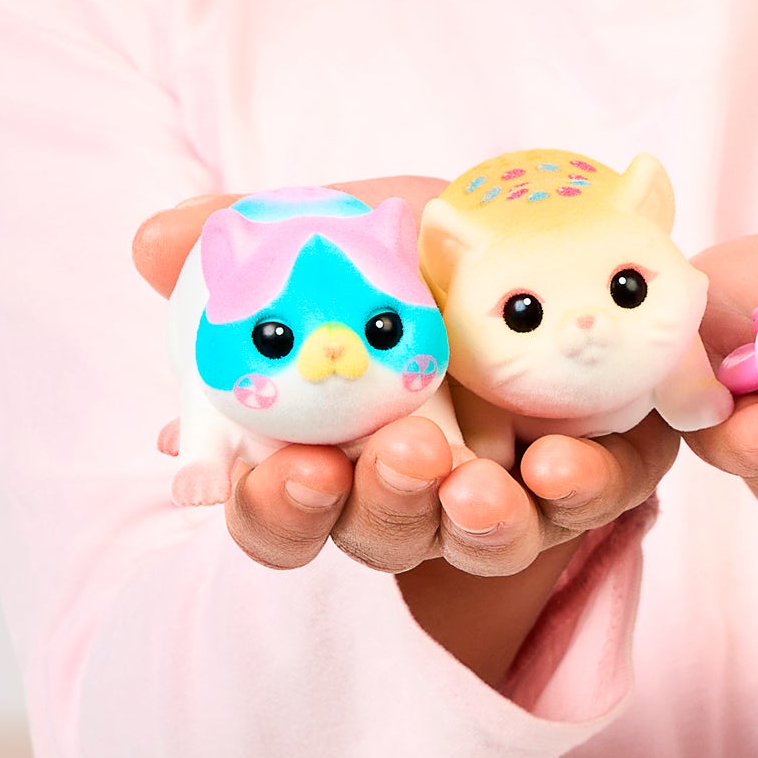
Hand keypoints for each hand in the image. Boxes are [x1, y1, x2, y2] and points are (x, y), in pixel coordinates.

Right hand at [133, 184, 675, 579]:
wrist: (554, 215)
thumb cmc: (421, 239)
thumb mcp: (332, 221)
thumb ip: (240, 234)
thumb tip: (154, 246)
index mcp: (334, 446)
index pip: (283, 514)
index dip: (277, 511)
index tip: (291, 473)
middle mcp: (418, 485)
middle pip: (384, 535)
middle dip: (384, 506)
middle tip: (399, 456)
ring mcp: (513, 487)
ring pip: (486, 542)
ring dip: (478, 522)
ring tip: (477, 483)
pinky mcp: (603, 465)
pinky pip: (598, 500)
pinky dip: (581, 489)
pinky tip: (560, 462)